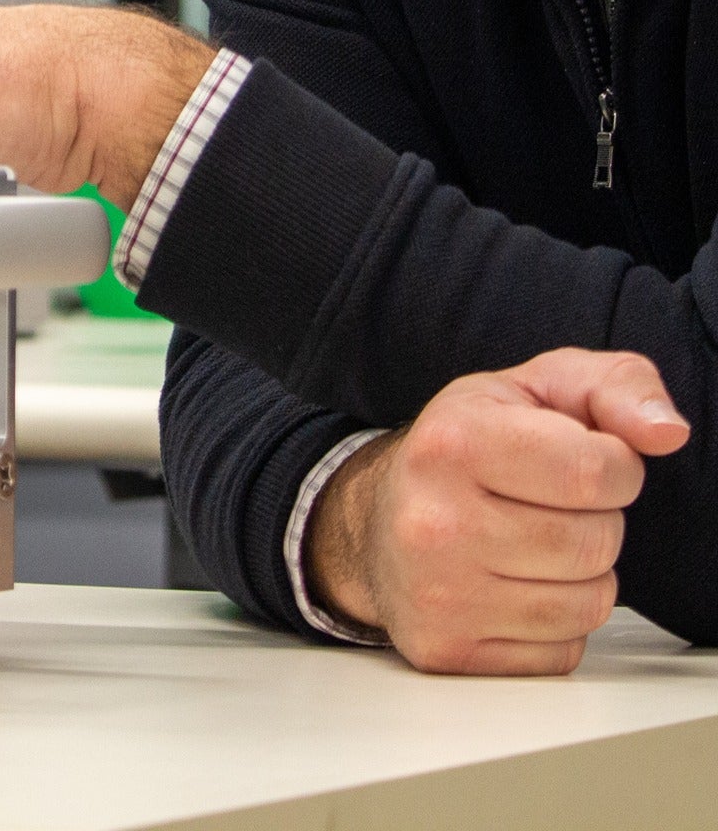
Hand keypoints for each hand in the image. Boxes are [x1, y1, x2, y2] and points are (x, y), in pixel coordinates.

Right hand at [305, 348, 690, 674]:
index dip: (614, 467)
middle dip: (594, 522)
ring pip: (589, 604)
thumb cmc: (464, 447)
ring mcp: (438, 593)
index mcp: (453, 441)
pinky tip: (513, 588)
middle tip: (544, 504)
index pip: (595, 472)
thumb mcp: (535, 388)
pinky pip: (562, 653)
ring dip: (581, 576)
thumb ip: (616, 386)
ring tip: (530, 544)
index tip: (581, 460)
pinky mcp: (446, 649)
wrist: (373, 519)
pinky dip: (555, 625)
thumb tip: (666, 431)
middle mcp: (435, 520)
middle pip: (596, 543)